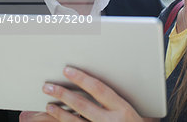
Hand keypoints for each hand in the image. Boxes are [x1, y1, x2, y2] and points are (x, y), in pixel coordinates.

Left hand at [41, 66, 157, 121]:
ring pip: (75, 121)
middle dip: (63, 93)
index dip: (81, 78)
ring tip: (48, 103)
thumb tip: (107, 80)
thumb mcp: (138, 113)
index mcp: (123, 109)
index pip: (99, 89)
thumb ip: (121, 100)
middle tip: (48, 86)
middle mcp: (111, 121)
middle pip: (82, 104)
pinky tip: (56, 119)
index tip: (68, 70)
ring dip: (59, 112)